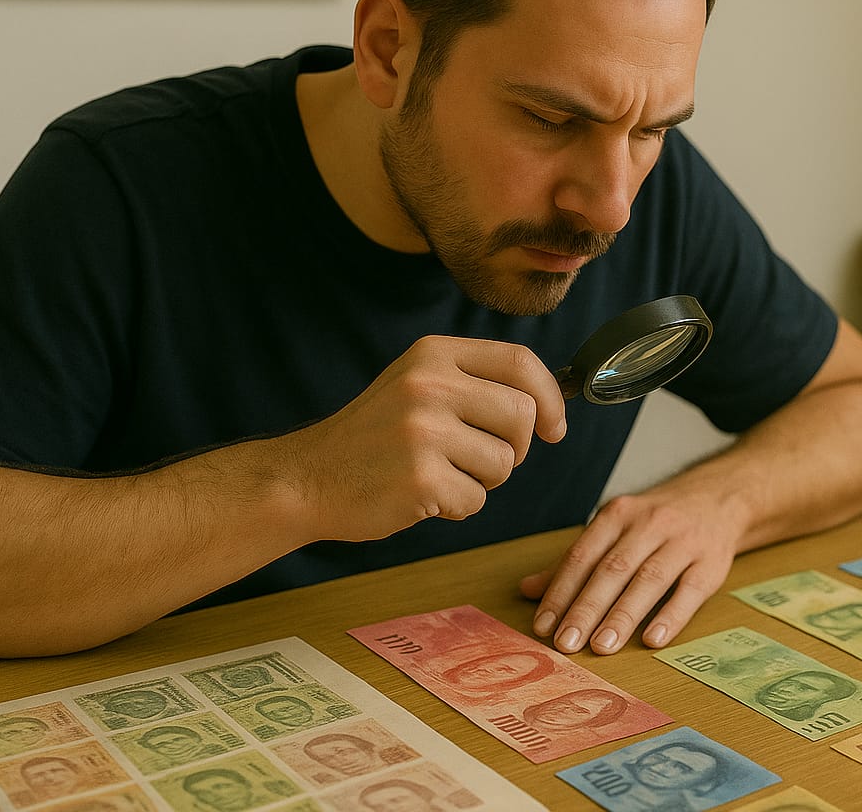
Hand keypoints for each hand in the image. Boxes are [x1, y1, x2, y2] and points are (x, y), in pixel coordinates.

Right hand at [287, 336, 566, 541]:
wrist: (307, 478)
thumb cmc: (374, 437)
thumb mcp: (417, 384)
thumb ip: (475, 384)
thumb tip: (550, 407)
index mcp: (434, 354)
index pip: (520, 362)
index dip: (551, 397)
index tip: (554, 428)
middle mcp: (430, 384)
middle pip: (522, 415)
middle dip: (514, 447)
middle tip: (478, 458)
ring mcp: (424, 430)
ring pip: (504, 463)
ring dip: (481, 480)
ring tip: (438, 473)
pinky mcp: (421, 478)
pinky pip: (476, 499)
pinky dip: (457, 506)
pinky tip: (422, 495)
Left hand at [519, 488, 745, 654]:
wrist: (719, 497)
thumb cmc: (656, 521)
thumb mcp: (614, 529)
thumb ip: (575, 561)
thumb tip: (526, 590)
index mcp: (618, 515)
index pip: (583, 555)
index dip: (561, 591)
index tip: (543, 626)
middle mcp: (650, 524)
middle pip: (613, 569)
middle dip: (587, 608)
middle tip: (566, 644)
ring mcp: (684, 541)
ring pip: (649, 579)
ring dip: (623, 615)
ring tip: (602, 647)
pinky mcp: (712, 562)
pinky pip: (690, 590)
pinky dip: (671, 615)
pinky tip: (653, 639)